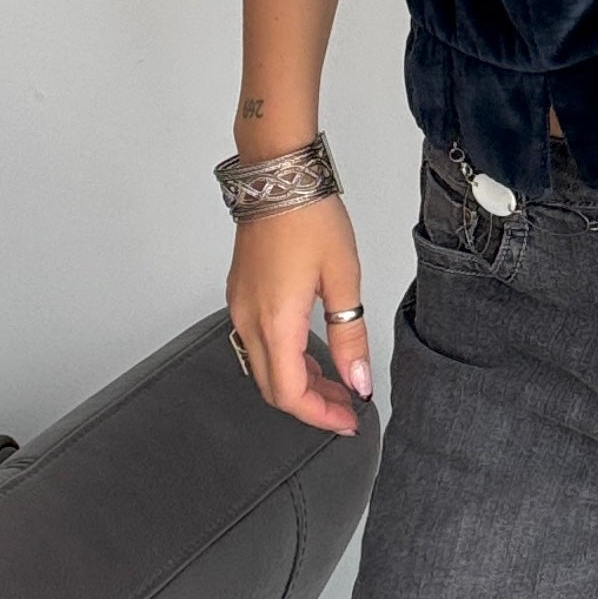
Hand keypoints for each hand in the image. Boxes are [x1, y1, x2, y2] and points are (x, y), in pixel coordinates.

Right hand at [226, 192, 369, 436]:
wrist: (278, 178)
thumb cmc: (310, 217)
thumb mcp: (343, 277)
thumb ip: (349, 334)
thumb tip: (357, 379)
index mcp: (275, 322)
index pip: (290, 394)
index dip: (320, 416)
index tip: (349, 420)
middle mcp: (248, 320)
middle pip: (273, 388)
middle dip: (311, 404)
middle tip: (347, 405)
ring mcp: (240, 308)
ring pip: (263, 367)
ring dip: (298, 383)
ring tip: (336, 381)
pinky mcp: (240, 295)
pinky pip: (257, 344)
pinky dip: (284, 359)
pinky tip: (311, 352)